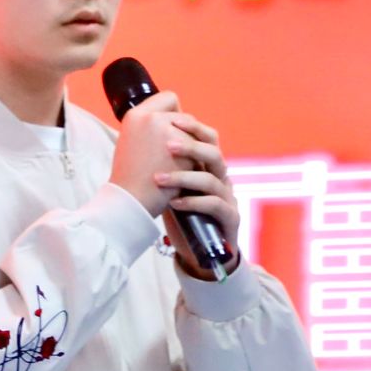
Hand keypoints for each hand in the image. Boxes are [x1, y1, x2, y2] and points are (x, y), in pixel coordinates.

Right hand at [109, 90, 185, 214]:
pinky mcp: (184, 147)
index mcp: (135, 115)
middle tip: (171, 157)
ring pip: (196, 133)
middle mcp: (151, 118)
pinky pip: (200, 150)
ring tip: (174, 166)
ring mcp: (168, 131)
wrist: (131, 200)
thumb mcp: (132, 142)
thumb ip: (152, 128)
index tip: (171, 130)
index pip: (169, 98)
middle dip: (185, 135)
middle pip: (187, 117)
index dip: (175, 113)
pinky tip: (180, 173)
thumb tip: (182, 122)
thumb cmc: (131, 177)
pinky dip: (194, 163)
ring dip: (191, 148)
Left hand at [153, 112, 242, 274]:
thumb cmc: (182, 215)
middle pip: (214, 154)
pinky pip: (215, 205)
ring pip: (213, 180)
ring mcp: (228, 199)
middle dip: (192, 147)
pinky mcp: (229, 219)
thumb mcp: (170, 186)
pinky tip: (173, 202)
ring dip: (184, 177)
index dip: (194, 128)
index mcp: (209, 168)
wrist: (197, 250)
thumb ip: (164, 165)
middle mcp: (222, 180)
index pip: (208, 139)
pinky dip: (193, 201)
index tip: (171, 120)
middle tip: (168, 145)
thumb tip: (141, 137)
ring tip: (158, 179)